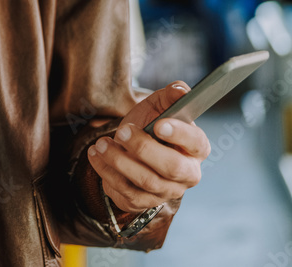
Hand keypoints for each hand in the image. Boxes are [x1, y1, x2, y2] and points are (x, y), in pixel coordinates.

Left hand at [87, 81, 210, 212]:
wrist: (129, 148)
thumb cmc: (149, 126)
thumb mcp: (157, 107)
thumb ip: (169, 96)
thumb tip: (180, 89)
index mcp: (196, 148)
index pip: (196, 143)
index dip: (179, 134)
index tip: (159, 124)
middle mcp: (187, 174)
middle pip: (171, 167)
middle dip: (143, 148)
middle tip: (121, 132)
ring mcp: (166, 191)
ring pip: (146, 181)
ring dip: (119, 160)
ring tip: (101, 143)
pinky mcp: (143, 202)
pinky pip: (125, 191)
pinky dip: (106, 172)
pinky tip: (95, 155)